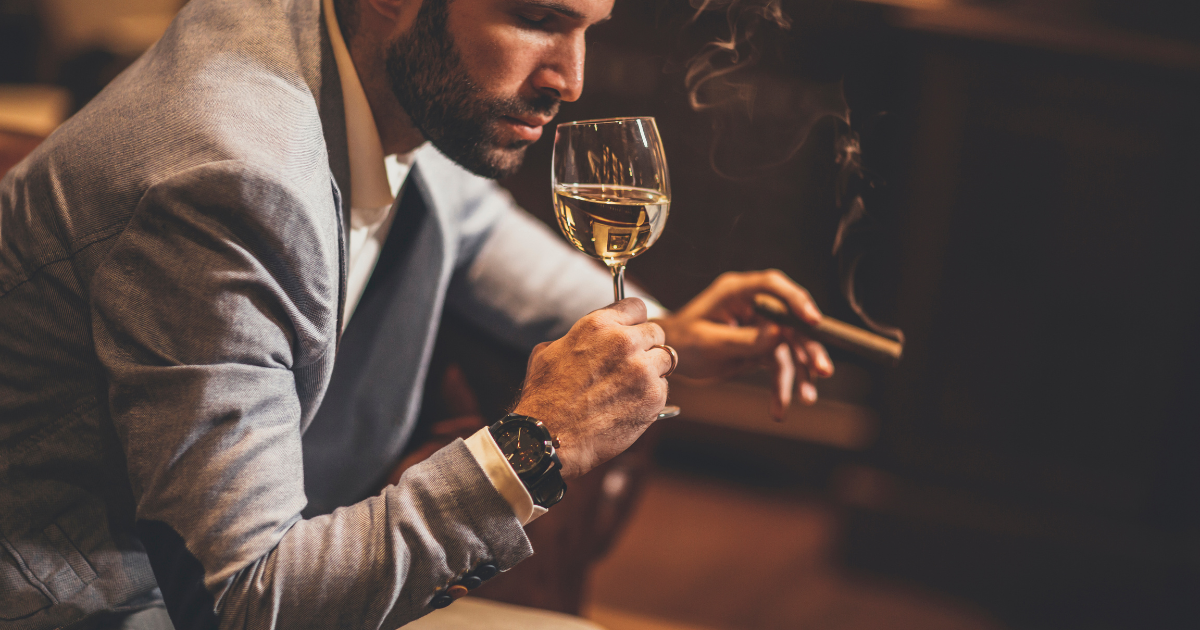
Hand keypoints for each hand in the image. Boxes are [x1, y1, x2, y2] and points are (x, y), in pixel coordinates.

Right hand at [513, 298, 670, 478]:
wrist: (550, 437)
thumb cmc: (544, 397)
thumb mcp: (550, 352)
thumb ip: (580, 337)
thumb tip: (595, 339)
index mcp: (598, 325)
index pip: (635, 307)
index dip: (633, 320)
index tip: (631, 330)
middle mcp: (624, 342)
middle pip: (655, 331)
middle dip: (646, 345)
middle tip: (633, 362)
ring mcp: (642, 369)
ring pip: (665, 358)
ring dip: (653, 368)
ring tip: (632, 384)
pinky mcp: (653, 397)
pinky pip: (663, 387)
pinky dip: (652, 394)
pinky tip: (630, 403)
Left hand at [653, 269, 833, 419]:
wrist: (670, 357)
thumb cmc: (683, 342)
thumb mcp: (709, 342)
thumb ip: (744, 339)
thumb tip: (779, 334)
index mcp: (737, 292)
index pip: (773, 287)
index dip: (796, 300)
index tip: (813, 321)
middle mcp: (753, 306)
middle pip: (790, 320)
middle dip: (807, 347)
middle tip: (822, 369)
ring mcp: (760, 326)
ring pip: (790, 347)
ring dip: (800, 373)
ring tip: (806, 399)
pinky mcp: (761, 346)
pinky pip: (779, 364)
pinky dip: (781, 386)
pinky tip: (780, 408)